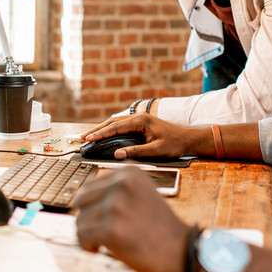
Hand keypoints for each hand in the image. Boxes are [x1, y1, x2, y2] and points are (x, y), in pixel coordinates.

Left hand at [75, 166, 189, 271]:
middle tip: (100, 231)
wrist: (182, 251)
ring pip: (80, 220)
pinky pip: (82, 236)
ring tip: (104, 242)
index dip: (92, 206)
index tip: (101, 218)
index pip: (90, 185)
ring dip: (89, 235)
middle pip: (81, 200)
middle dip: (88, 218)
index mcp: (129, 173)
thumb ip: (116, 191)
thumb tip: (84, 199)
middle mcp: (121, 184)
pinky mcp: (111, 228)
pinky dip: (87, 246)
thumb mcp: (141, 195)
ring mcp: (115, 205)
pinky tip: (100, 249)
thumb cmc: (161, 228)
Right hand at [80, 113, 212, 158]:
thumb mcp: (156, 150)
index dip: (100, 133)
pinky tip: (103, 135)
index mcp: (141, 120)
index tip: (89, 138)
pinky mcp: (140, 124)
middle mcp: (139, 117)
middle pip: (112, 122)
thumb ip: (136, 152)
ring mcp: (139, 120)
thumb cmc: (175, 144)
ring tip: (89, 136)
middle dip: (97, 130)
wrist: (189, 139)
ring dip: (102, 129)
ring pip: (116, 123)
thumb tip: (117, 154)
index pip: (116, 127)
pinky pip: (121, 126)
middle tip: (83, 138)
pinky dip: (110, 130)